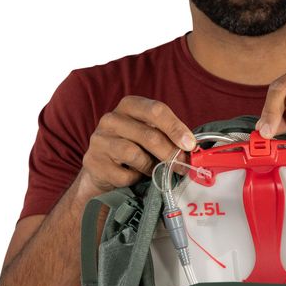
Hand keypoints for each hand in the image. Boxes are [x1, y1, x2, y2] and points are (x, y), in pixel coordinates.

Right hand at [80, 96, 196, 194]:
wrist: (102, 170)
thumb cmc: (134, 149)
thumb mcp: (150, 135)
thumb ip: (169, 136)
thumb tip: (192, 148)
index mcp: (129, 106)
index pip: (156, 110)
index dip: (176, 128)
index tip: (190, 144)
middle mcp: (111, 119)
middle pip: (149, 135)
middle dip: (171, 153)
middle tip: (182, 166)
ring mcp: (100, 140)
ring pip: (135, 154)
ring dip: (152, 167)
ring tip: (155, 171)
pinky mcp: (94, 162)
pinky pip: (123, 174)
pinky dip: (134, 179)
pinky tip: (134, 177)